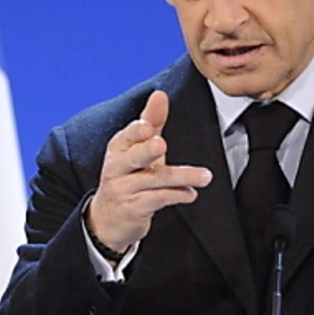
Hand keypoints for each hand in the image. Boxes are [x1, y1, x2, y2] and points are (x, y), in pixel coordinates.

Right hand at [87, 90, 212, 252]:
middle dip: (146, 150)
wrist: (108, 220)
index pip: (126, 137)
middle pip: (133, 157)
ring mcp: (124, 190)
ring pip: (154, 180)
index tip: (147, 127)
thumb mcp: (136, 149)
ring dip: (181, 177)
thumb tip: (160, 94)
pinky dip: (177, 195)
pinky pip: (157, 200)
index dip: (135, 131)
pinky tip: (191, 194)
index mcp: (118, 149)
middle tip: (161, 143)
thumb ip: (150, 122)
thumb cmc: (127, 177)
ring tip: (205, 176)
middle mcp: (117, 168)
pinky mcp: (134, 209)